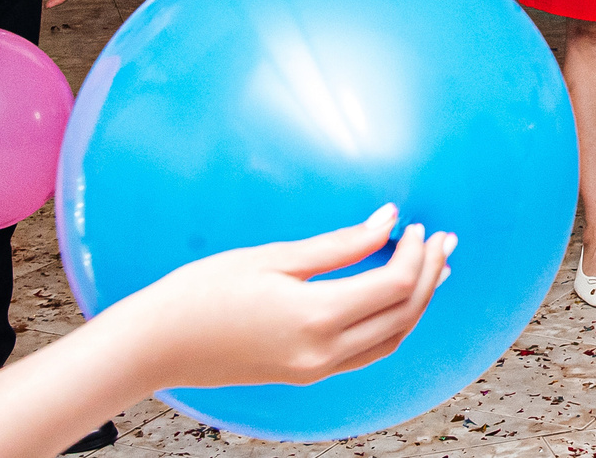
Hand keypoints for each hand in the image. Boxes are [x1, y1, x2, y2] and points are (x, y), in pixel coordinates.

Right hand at [110, 206, 453, 391]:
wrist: (154, 346)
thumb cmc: (202, 292)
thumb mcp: (274, 256)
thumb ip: (339, 243)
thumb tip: (389, 220)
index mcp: (315, 318)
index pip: (395, 285)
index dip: (417, 252)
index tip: (416, 223)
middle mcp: (322, 353)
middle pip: (404, 314)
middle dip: (430, 274)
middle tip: (441, 238)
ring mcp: (314, 370)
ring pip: (392, 339)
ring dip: (418, 302)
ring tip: (433, 265)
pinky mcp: (305, 375)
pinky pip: (367, 353)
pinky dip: (392, 323)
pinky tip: (395, 297)